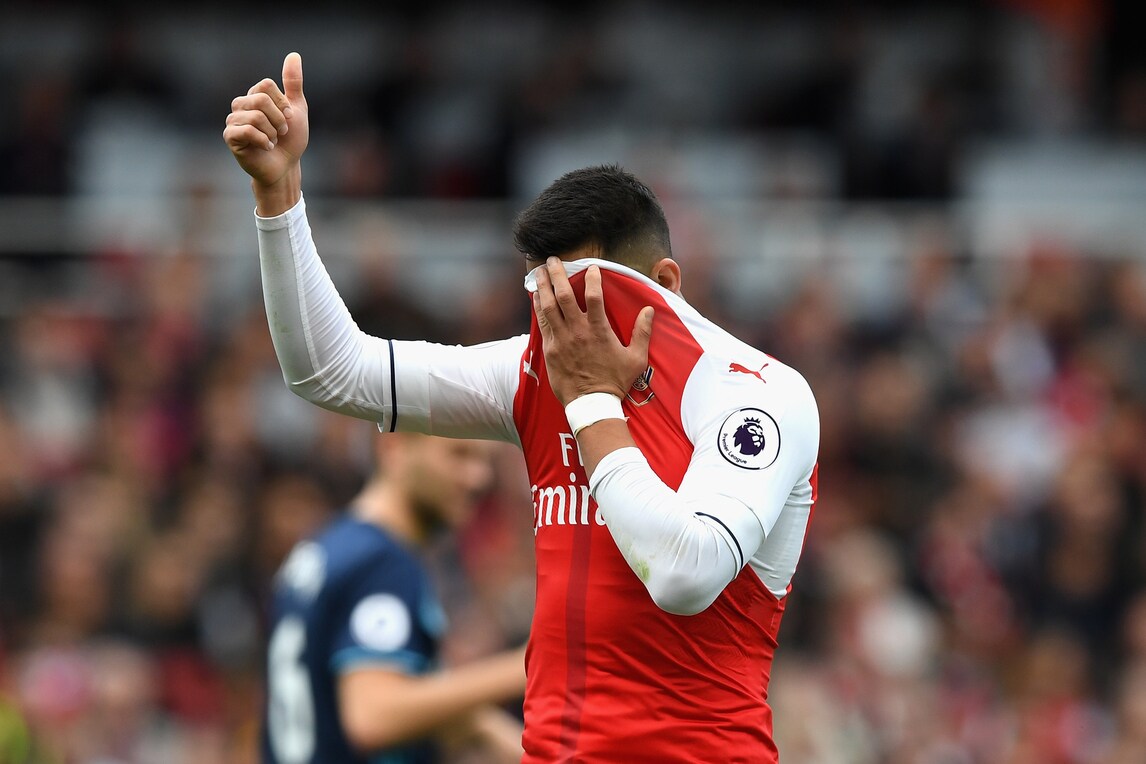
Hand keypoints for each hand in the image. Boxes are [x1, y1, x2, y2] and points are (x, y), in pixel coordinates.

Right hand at [223, 52, 308, 199]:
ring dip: (272, 132)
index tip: (289, 118)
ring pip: (255, 115)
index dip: (283, 104)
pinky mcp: (230, 137)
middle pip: (260, 99)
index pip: (266, 85)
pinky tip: (266, 147)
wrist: (286, 167)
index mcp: (254, 96)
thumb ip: (293, 83)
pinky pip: (247, 130)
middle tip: (281, 133)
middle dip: (279, 119)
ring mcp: (233, 121)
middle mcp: (241, 106)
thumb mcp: (297, 109)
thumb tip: (294, 54)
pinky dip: (263, 140)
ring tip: (273, 141)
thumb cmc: (290, 141)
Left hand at [532, 258, 653, 405]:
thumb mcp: (636, 359)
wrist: (592, 404)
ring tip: (540, 271)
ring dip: (543, 287)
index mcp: (599, 331)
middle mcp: (578, 332)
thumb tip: (649, 310)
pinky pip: (542, 323)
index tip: (592, 268)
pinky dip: (538, 307)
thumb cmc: (615, 382)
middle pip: (564, 296)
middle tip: (554, 260)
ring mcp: (561, 340)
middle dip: (558, 275)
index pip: (594, 296)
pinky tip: (535, 296)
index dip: (592, 278)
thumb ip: (642, 332)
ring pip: (548, 307)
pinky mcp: (550, 350)